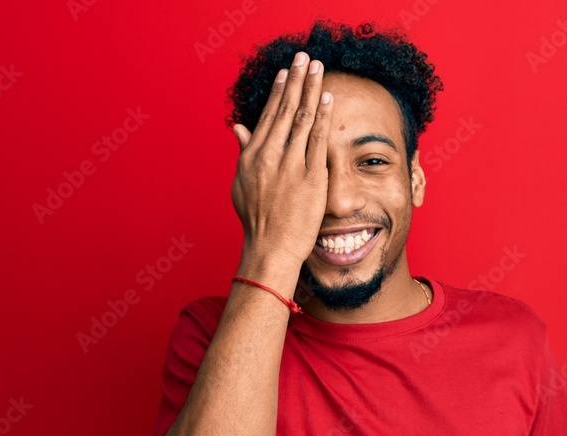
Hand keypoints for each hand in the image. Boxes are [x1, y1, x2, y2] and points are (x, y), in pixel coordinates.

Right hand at [230, 51, 333, 274]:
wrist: (270, 247)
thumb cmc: (257, 220)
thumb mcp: (241, 184)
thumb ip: (243, 152)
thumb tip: (239, 127)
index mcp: (252, 156)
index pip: (268, 115)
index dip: (279, 91)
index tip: (287, 72)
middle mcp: (269, 156)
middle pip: (285, 109)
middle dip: (296, 80)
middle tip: (304, 57)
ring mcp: (290, 165)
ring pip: (302, 118)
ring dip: (311, 89)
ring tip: (318, 68)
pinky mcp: (310, 177)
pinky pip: (317, 140)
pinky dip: (323, 116)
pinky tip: (328, 97)